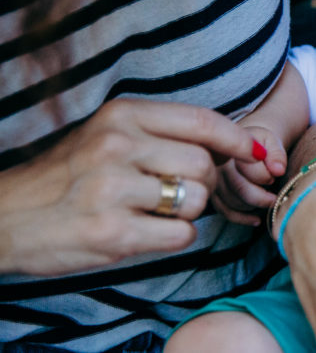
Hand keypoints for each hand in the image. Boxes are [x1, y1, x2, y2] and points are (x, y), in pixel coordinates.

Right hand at [0, 99, 258, 275]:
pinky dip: (175, 237)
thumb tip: (232, 144)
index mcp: (122, 116)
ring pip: (195, 200)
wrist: (6, 217)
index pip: (202, 121)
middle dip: (205, 184)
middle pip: (204, 165)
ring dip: (188, 211)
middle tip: (180, 192)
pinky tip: (148, 231)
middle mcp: (117, 146)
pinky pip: (180, 235)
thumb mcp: (108, 135)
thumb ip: (163, 134)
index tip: (252, 152)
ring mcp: (112, 190)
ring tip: (157, 211)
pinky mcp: (112, 232)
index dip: (236, 139)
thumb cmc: (69, 176)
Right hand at [212, 125, 287, 225]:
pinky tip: (256, 219)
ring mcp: (214, 183)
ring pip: (235, 203)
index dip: (267, 176)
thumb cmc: (260, 143)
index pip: (250, 170)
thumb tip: (278, 170)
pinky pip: (226, 213)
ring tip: (266, 198)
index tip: (277, 174)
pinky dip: (243, 219)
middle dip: (263, 196)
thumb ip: (277, 153)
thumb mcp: (271, 141)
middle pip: (241, 190)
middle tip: (275, 196)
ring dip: (254, 205)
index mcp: (232, 150)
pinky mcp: (214, 196)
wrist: (245, 145)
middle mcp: (218, 167)